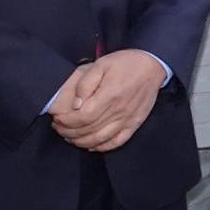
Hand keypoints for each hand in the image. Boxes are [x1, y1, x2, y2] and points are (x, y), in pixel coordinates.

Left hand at [49, 48, 169, 149]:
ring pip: (100, 139)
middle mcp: (118, 111)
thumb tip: (76, 104)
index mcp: (109, 96)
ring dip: (82, 142)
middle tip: (58, 127)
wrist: (152, 65)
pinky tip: (91, 145)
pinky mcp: (134, 124)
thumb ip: (85, 84)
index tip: (57, 119)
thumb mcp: (101, 64)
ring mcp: (127, 120)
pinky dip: (102, 147)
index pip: (82, 117)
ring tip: (70, 137)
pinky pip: (117, 142)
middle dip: (69, 132)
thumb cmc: (126, 63)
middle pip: (88, 130)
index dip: (67, 122)